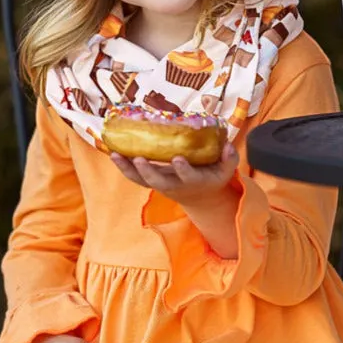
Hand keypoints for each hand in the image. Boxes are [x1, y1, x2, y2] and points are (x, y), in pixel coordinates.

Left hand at [110, 142, 239, 207]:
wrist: (201, 197)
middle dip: (148, 171)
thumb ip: (229, 158)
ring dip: (127, 169)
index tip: (178, 158)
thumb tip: (227, 145)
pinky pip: (135, 177)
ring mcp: (161, 184)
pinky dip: (123, 167)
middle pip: (158, 182)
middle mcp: (175, 185)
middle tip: (139, 159)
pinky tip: (113, 153)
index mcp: (194, 181)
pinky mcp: (151, 182)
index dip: (182, 169)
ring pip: (142, 181)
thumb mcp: (226, 170)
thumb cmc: (213, 178)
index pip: (188, 176)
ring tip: (115, 155)